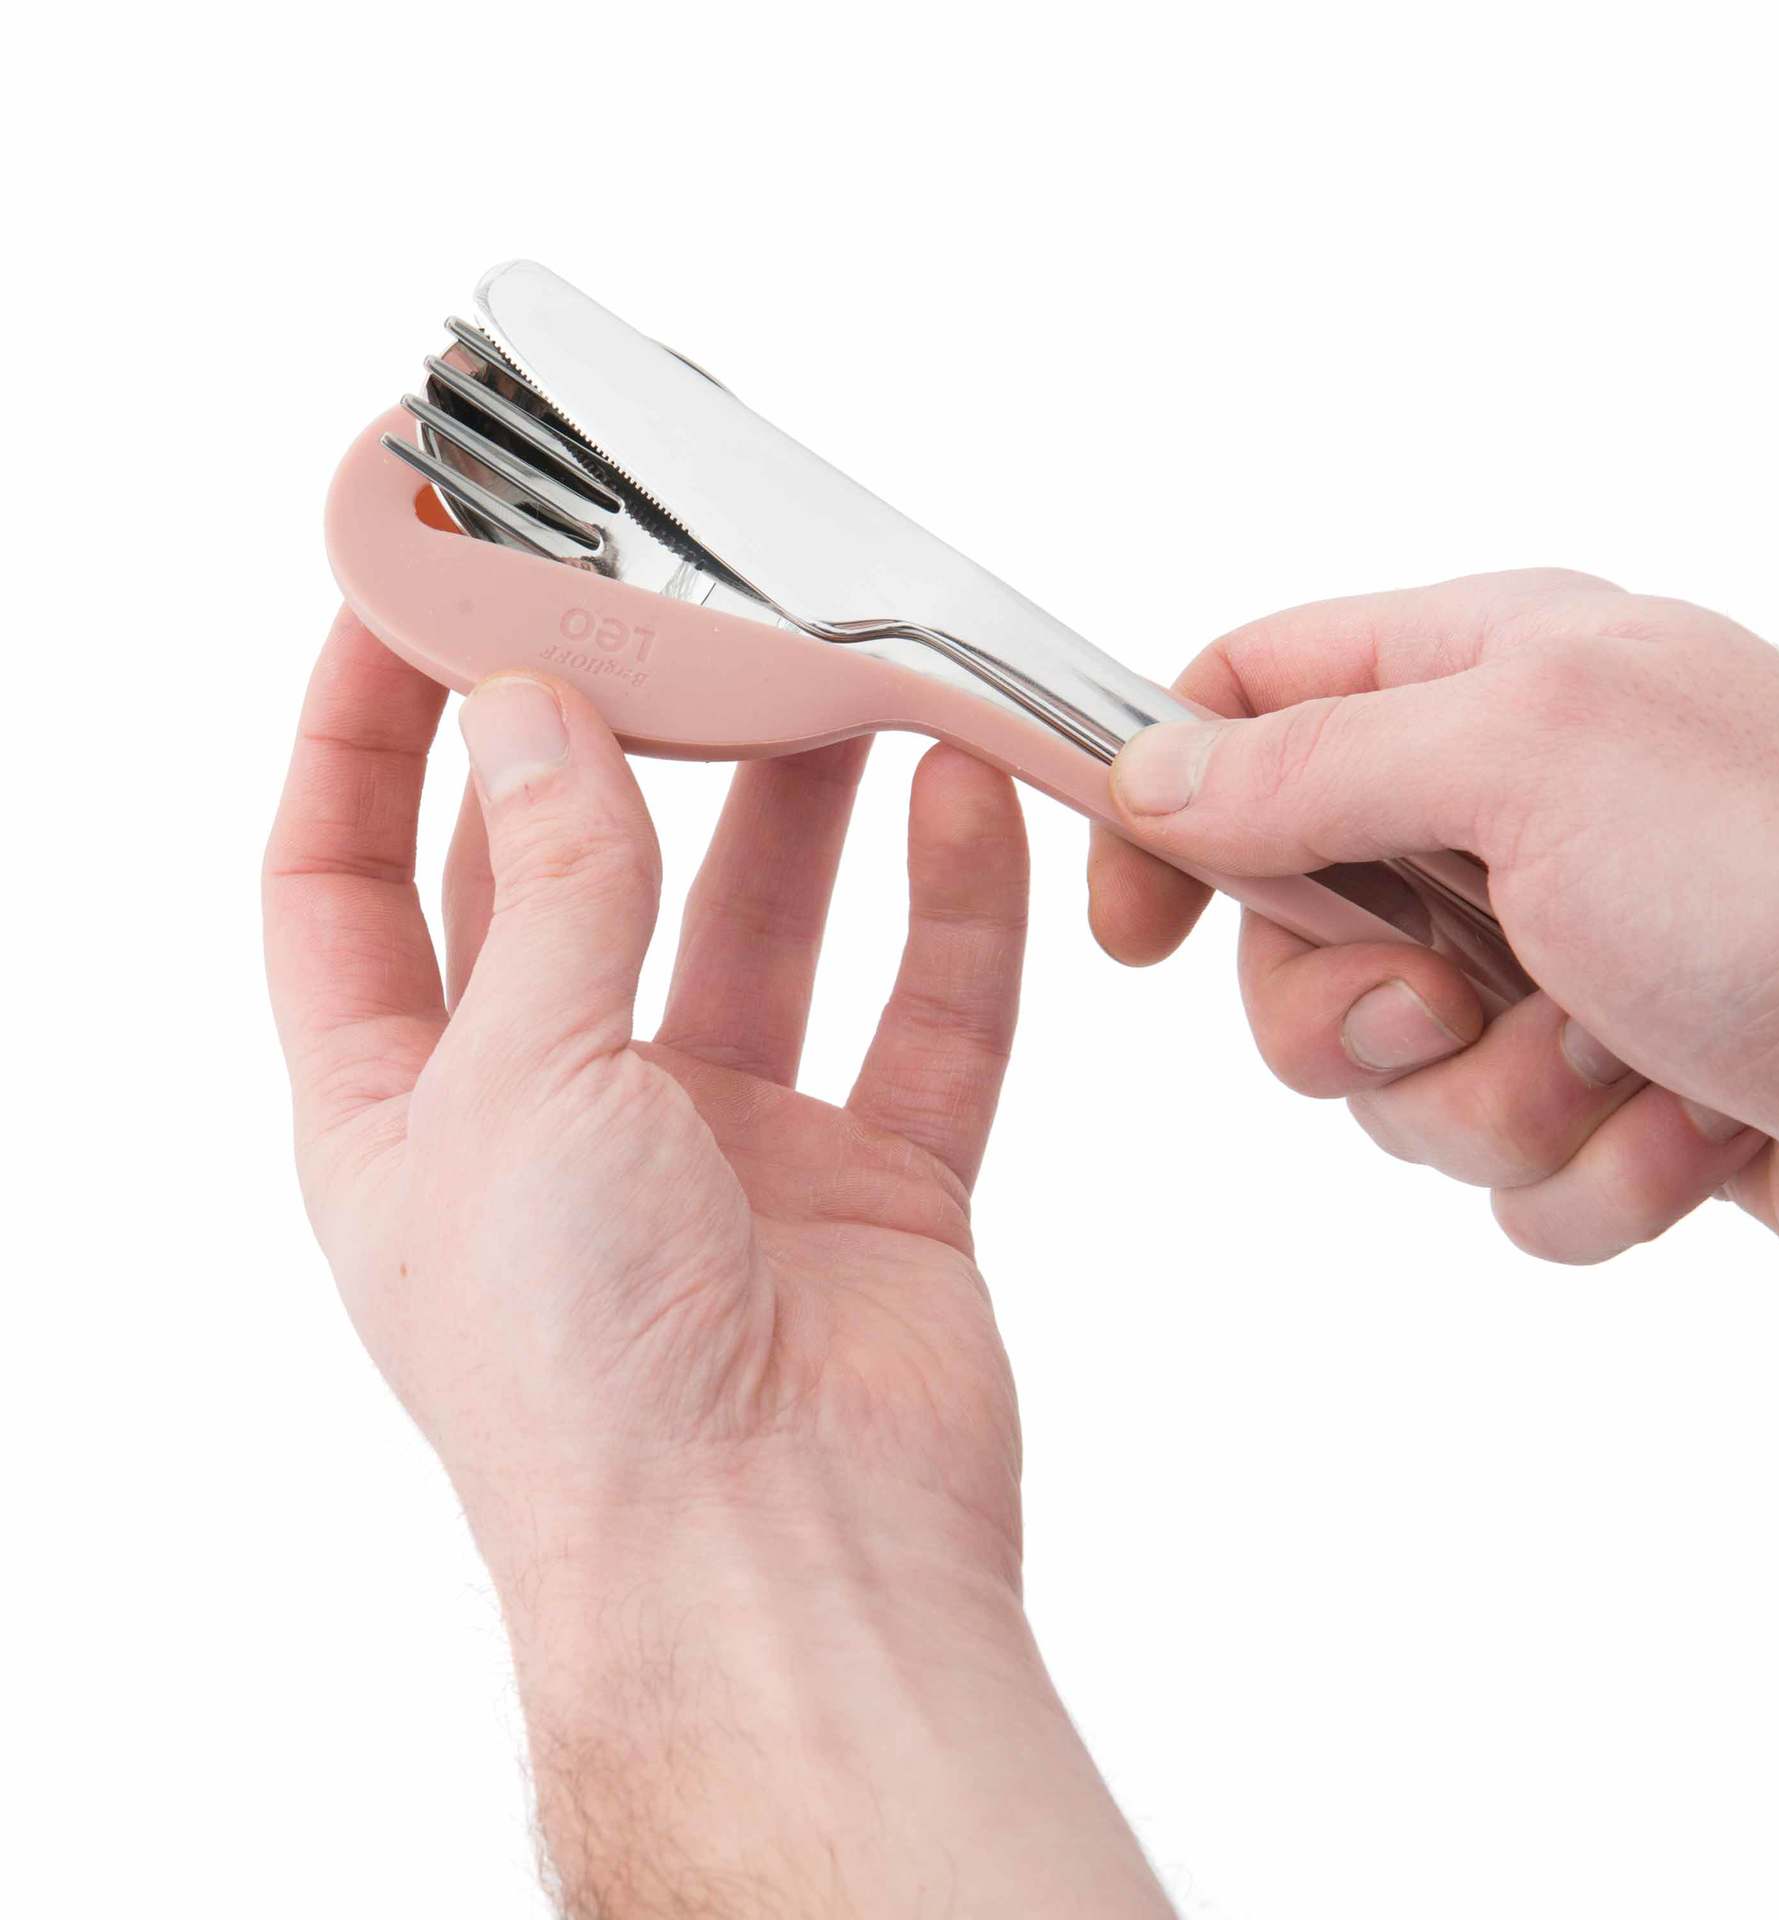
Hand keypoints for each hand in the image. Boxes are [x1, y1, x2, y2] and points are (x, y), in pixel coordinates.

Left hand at [266, 613, 1169, 1916]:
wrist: (779, 1570)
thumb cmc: (584, 1376)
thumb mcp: (519, 1086)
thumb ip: (551, 889)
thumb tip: (535, 710)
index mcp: (411, 1113)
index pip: (346, 880)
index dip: (360, 734)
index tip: (410, 595)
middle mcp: (563, 1117)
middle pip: (573, 881)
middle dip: (610, 745)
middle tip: (657, 605)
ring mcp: (728, 1149)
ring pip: (764, 931)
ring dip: (796, 807)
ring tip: (827, 670)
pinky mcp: (874, 1181)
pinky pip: (924, 1017)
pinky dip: (951, 913)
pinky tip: (962, 798)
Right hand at [1090, 570, 1778, 1282]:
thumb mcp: (1526, 762)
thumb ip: (1313, 762)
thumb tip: (1153, 775)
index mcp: (1485, 679)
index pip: (1247, 702)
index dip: (1165, 807)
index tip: (1138, 935)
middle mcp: (1509, 809)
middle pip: (1293, 928)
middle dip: (1351, 1012)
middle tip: (1441, 1006)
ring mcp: (1556, 953)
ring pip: (1387, 1073)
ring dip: (1492, 1100)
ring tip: (1620, 1063)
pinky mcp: (1606, 1083)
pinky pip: (1497, 1164)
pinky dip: (1585, 1171)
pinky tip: (1691, 1128)